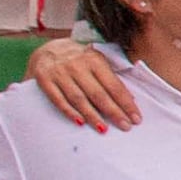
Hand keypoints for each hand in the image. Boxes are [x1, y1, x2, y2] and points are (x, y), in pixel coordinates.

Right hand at [25, 36, 140, 131]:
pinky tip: (80, 122)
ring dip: (92, 115)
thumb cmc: (80, 60)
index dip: (126, 103)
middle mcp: (77, 65)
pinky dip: (69, 112)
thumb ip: (111, 79)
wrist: (47, 49)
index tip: (136, 118)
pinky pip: (58, 99)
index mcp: (95, 60)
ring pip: (78, 98)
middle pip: (98, 93)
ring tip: (104, 129)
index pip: (114, 85)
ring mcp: (60, 72)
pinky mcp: (44, 79)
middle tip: (125, 127)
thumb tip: (130, 99)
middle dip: (113, 112)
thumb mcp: (97, 62)